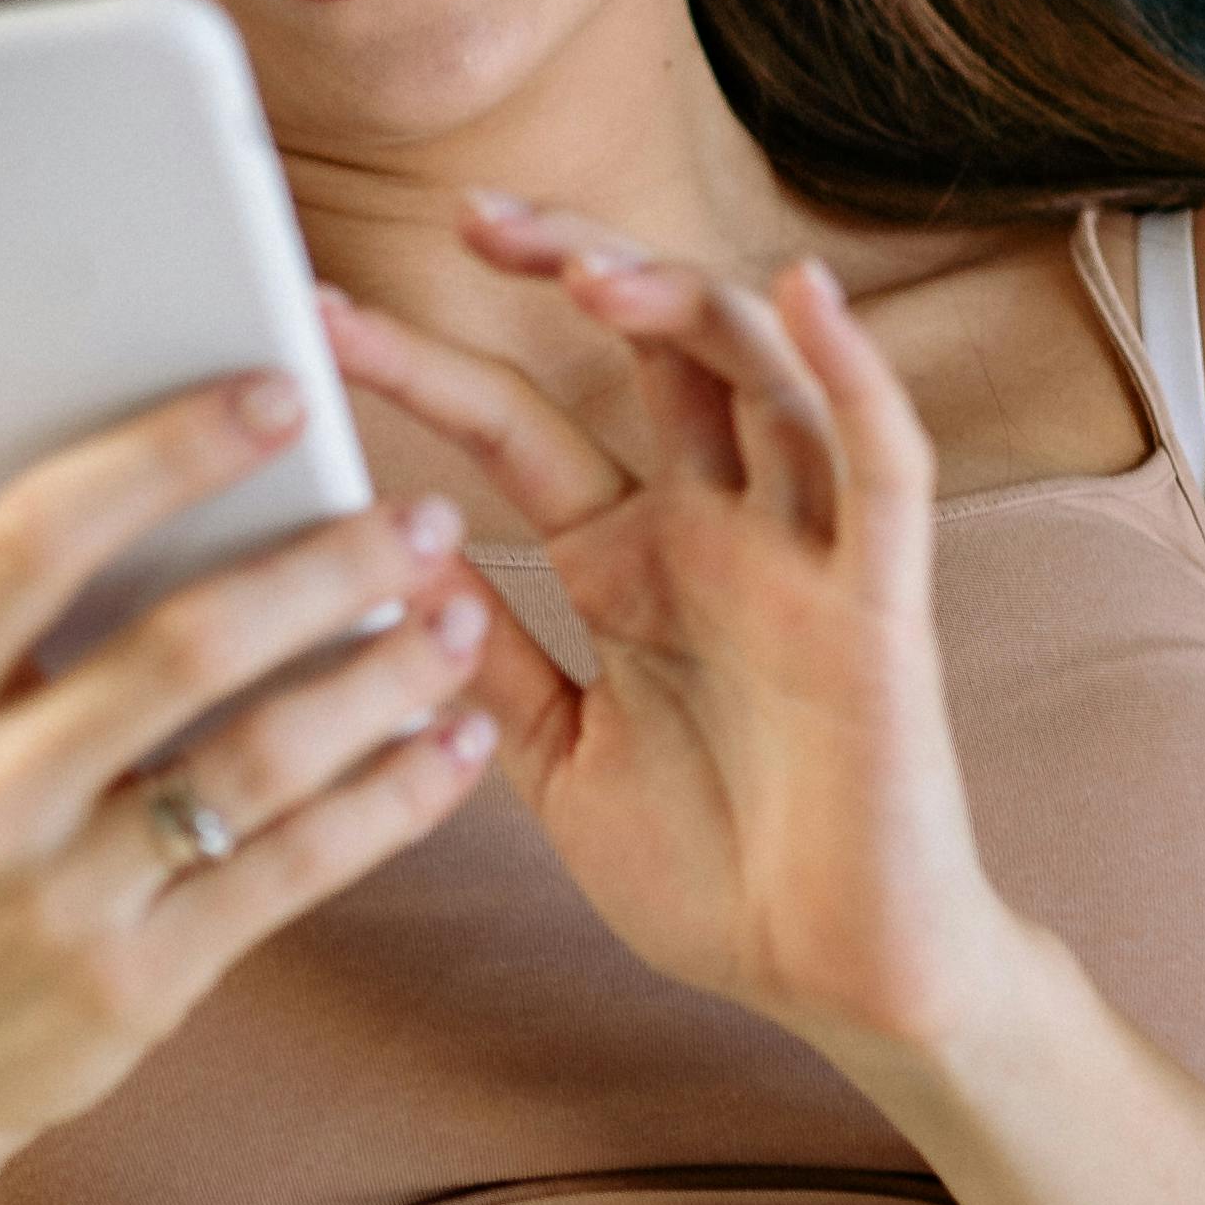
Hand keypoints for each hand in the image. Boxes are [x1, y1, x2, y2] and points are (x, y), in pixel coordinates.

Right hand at [0, 364, 499, 1179]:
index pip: (34, 541)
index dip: (162, 455)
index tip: (277, 394)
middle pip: (179, 648)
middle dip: (322, 568)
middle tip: (421, 514)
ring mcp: (62, 898)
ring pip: (256, 762)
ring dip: (379, 680)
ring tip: (462, 616)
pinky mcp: (139, 982)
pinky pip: (291, 873)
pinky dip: (389, 802)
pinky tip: (455, 746)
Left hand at [318, 209, 1007, 1077]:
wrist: (837, 985)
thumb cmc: (713, 875)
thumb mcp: (553, 759)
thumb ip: (488, 658)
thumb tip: (385, 558)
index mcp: (630, 560)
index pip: (515, 423)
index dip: (425, 360)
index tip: (322, 314)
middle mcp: (716, 528)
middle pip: (646, 346)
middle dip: (566, 261)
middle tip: (469, 218)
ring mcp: (801, 552)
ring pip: (757, 372)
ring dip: (680, 300)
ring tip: (590, 270)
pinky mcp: (882, 599)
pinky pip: (882, 463)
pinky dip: (854, 371)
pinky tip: (808, 295)